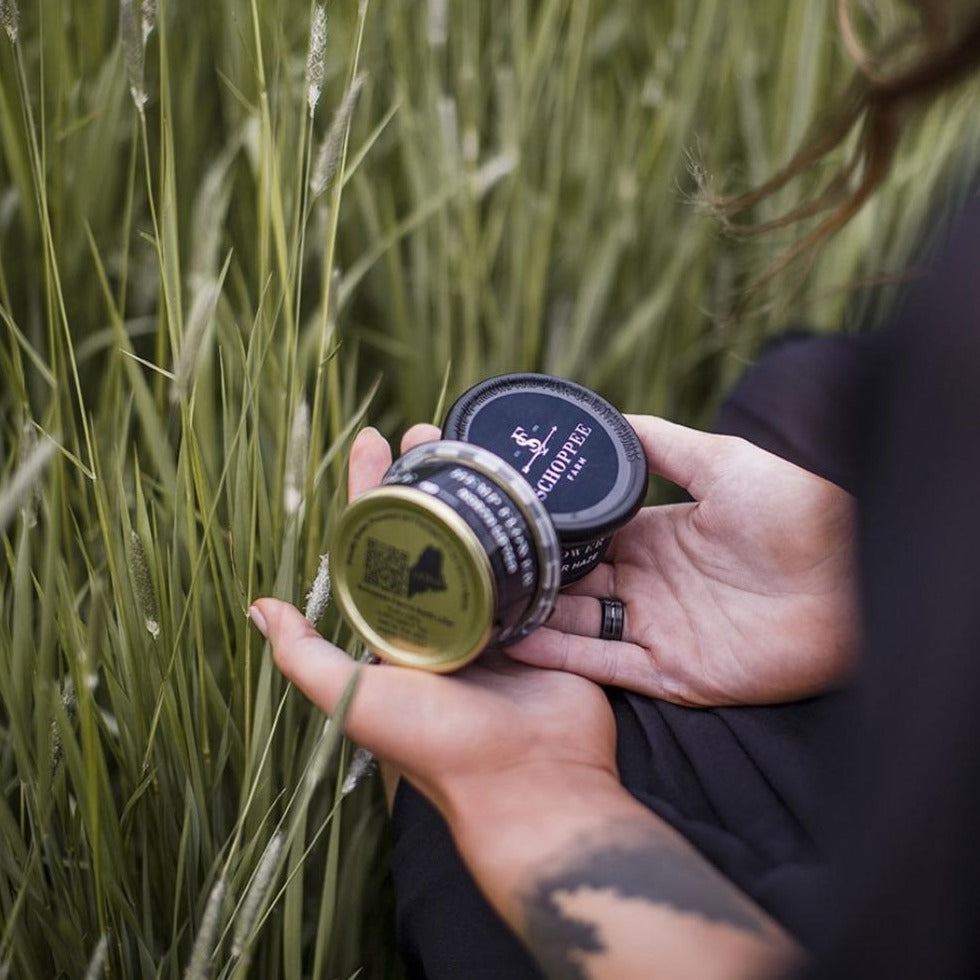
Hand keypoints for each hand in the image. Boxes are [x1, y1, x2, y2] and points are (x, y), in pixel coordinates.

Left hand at [252, 426, 801, 978]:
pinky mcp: (541, 614)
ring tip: (475, 439)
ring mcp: (495, 615)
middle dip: (425, 475)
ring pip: (480, 534)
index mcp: (398, 630)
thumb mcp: (356, 699)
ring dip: (475, 487)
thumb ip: (304, 656)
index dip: (370, 492)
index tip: (372, 441)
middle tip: (428, 426)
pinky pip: (530, 557)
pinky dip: (525, 519)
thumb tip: (258, 607)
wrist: (532, 778)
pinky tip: (527, 483)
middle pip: (431, 527)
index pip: (375, 544)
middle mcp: (443, 618)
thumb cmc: (438, 744)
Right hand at [507, 416, 858, 706]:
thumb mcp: (722, 460)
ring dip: (534, 618)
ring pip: (580, 627)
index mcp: (657, 538)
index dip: (547, 535)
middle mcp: (650, 586)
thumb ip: (662, 445)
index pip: (587, 540)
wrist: (853, 573)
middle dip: (530, 580)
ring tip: (481, 606)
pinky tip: (519, 639)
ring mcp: (660, 631)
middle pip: (575, 587)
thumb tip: (608, 417)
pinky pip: (607, 665)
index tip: (501, 522)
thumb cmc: (796, 510)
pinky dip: (563, 657)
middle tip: (475, 569)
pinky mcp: (674, 673)